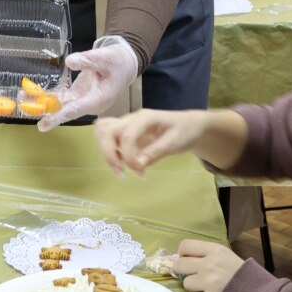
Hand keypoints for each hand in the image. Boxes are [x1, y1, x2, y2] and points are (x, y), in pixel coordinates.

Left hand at [38, 37, 138, 131]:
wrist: (123, 64)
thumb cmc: (117, 62)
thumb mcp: (105, 58)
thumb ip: (88, 60)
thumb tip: (70, 61)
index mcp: (100, 98)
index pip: (79, 108)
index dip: (63, 114)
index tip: (49, 120)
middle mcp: (89, 103)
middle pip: (67, 111)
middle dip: (49, 114)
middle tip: (32, 118)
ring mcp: (82, 100)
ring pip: (60, 106)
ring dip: (42, 105)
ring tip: (23, 103)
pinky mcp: (76, 95)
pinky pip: (59, 99)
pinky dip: (46, 97)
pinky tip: (30, 94)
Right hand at [94, 109, 210, 175]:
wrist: (189, 125)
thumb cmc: (184, 132)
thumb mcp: (176, 142)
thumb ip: (156, 151)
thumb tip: (138, 164)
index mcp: (145, 118)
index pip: (127, 136)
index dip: (128, 157)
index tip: (140, 173)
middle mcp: (132, 118)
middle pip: (106, 131)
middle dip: (109, 155)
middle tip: (122, 173)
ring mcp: (126, 123)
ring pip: (102, 131)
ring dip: (107, 152)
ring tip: (120, 168)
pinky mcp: (125, 130)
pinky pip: (107, 135)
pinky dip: (108, 149)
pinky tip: (121, 161)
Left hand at [174, 239, 244, 291]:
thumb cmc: (243, 275)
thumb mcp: (227, 256)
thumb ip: (207, 255)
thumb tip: (183, 257)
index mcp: (215, 251)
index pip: (185, 246)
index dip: (183, 254)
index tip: (188, 260)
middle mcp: (209, 265)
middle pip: (179, 265)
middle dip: (183, 271)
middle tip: (193, 276)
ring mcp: (208, 284)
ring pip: (185, 284)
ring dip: (193, 288)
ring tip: (207, 289)